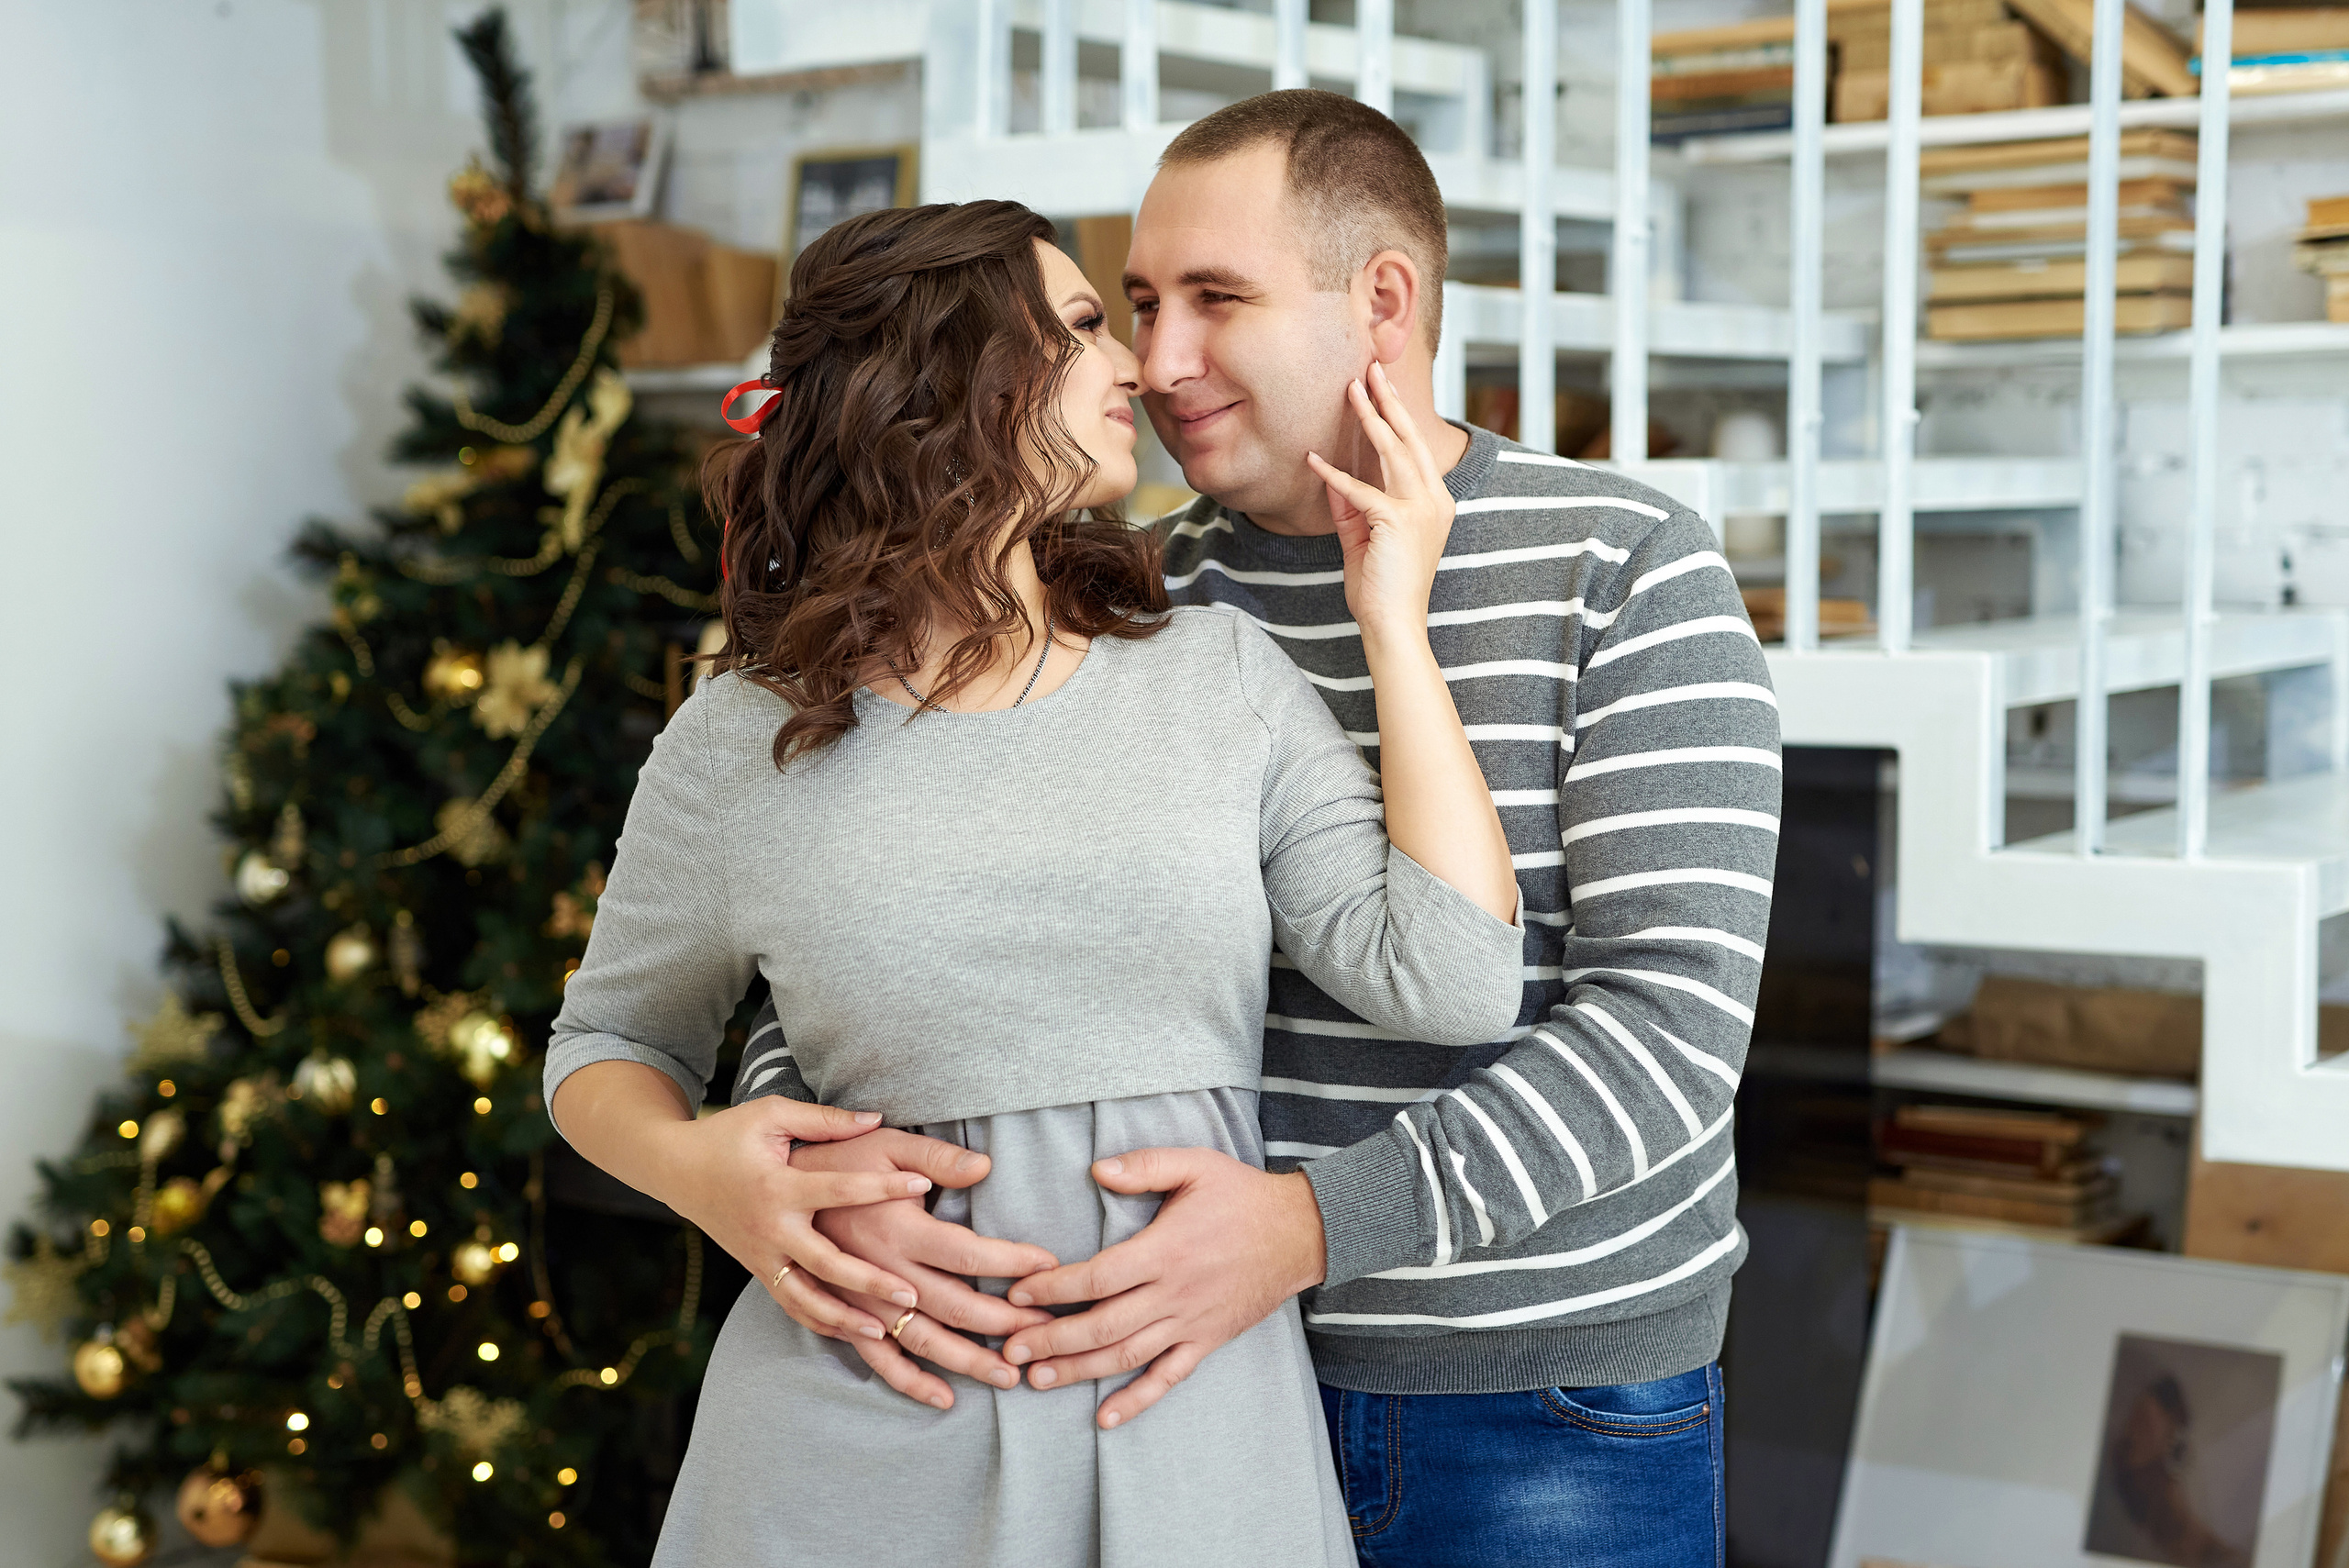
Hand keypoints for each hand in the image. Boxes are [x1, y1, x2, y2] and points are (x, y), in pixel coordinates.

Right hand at [650, 1098, 962, 1337]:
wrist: (676, 1170)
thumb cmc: (728, 1135)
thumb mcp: (772, 1115)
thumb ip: (823, 1120)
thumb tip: (875, 1118)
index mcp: (778, 1186)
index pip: (838, 1189)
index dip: (882, 1186)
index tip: (922, 1182)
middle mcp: (771, 1228)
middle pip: (825, 1262)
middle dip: (869, 1280)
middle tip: (911, 1295)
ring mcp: (762, 1256)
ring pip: (805, 1298)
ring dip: (843, 1317)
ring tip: (883, 1329)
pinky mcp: (757, 1270)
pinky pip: (790, 1304)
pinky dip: (819, 1321)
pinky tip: (851, 1332)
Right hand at [784, 1134, 1060, 1409]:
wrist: (774, 1188)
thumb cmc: (840, 1161)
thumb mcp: (888, 1146)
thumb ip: (937, 1160)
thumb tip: (986, 1168)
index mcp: (898, 1230)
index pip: (968, 1255)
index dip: (1013, 1263)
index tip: (1050, 1268)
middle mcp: (883, 1273)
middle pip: (955, 1307)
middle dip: (1006, 1324)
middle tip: (1048, 1333)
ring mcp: (863, 1302)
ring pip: (925, 1342)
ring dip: (970, 1362)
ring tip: (1013, 1376)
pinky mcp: (845, 1316)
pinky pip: (879, 1360)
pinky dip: (910, 1383)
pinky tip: (944, 1399)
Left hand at [999, 1148, 1326, 1429]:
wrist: (1301, 1233)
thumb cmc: (1242, 1195)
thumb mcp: (1196, 1164)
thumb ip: (1145, 1166)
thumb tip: (1096, 1170)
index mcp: (1165, 1250)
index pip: (1097, 1277)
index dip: (1054, 1288)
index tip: (1018, 1294)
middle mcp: (1174, 1293)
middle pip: (1102, 1326)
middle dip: (1051, 1340)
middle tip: (1008, 1351)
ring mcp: (1190, 1322)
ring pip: (1126, 1356)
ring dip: (1078, 1371)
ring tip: (1037, 1380)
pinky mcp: (1207, 1341)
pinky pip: (1168, 1378)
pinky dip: (1136, 1401)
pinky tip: (1105, 1417)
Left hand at [1306, 360, 1456, 645]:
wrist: (1393, 623)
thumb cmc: (1380, 587)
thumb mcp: (1363, 538)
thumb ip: (1350, 507)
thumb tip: (1332, 475)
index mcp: (1434, 503)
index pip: (1414, 450)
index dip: (1397, 417)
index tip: (1381, 388)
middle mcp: (1435, 501)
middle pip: (1410, 439)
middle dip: (1390, 401)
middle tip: (1372, 368)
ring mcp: (1421, 509)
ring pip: (1393, 451)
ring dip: (1371, 416)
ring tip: (1353, 387)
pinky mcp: (1398, 521)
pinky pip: (1359, 490)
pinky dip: (1334, 475)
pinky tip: (1313, 459)